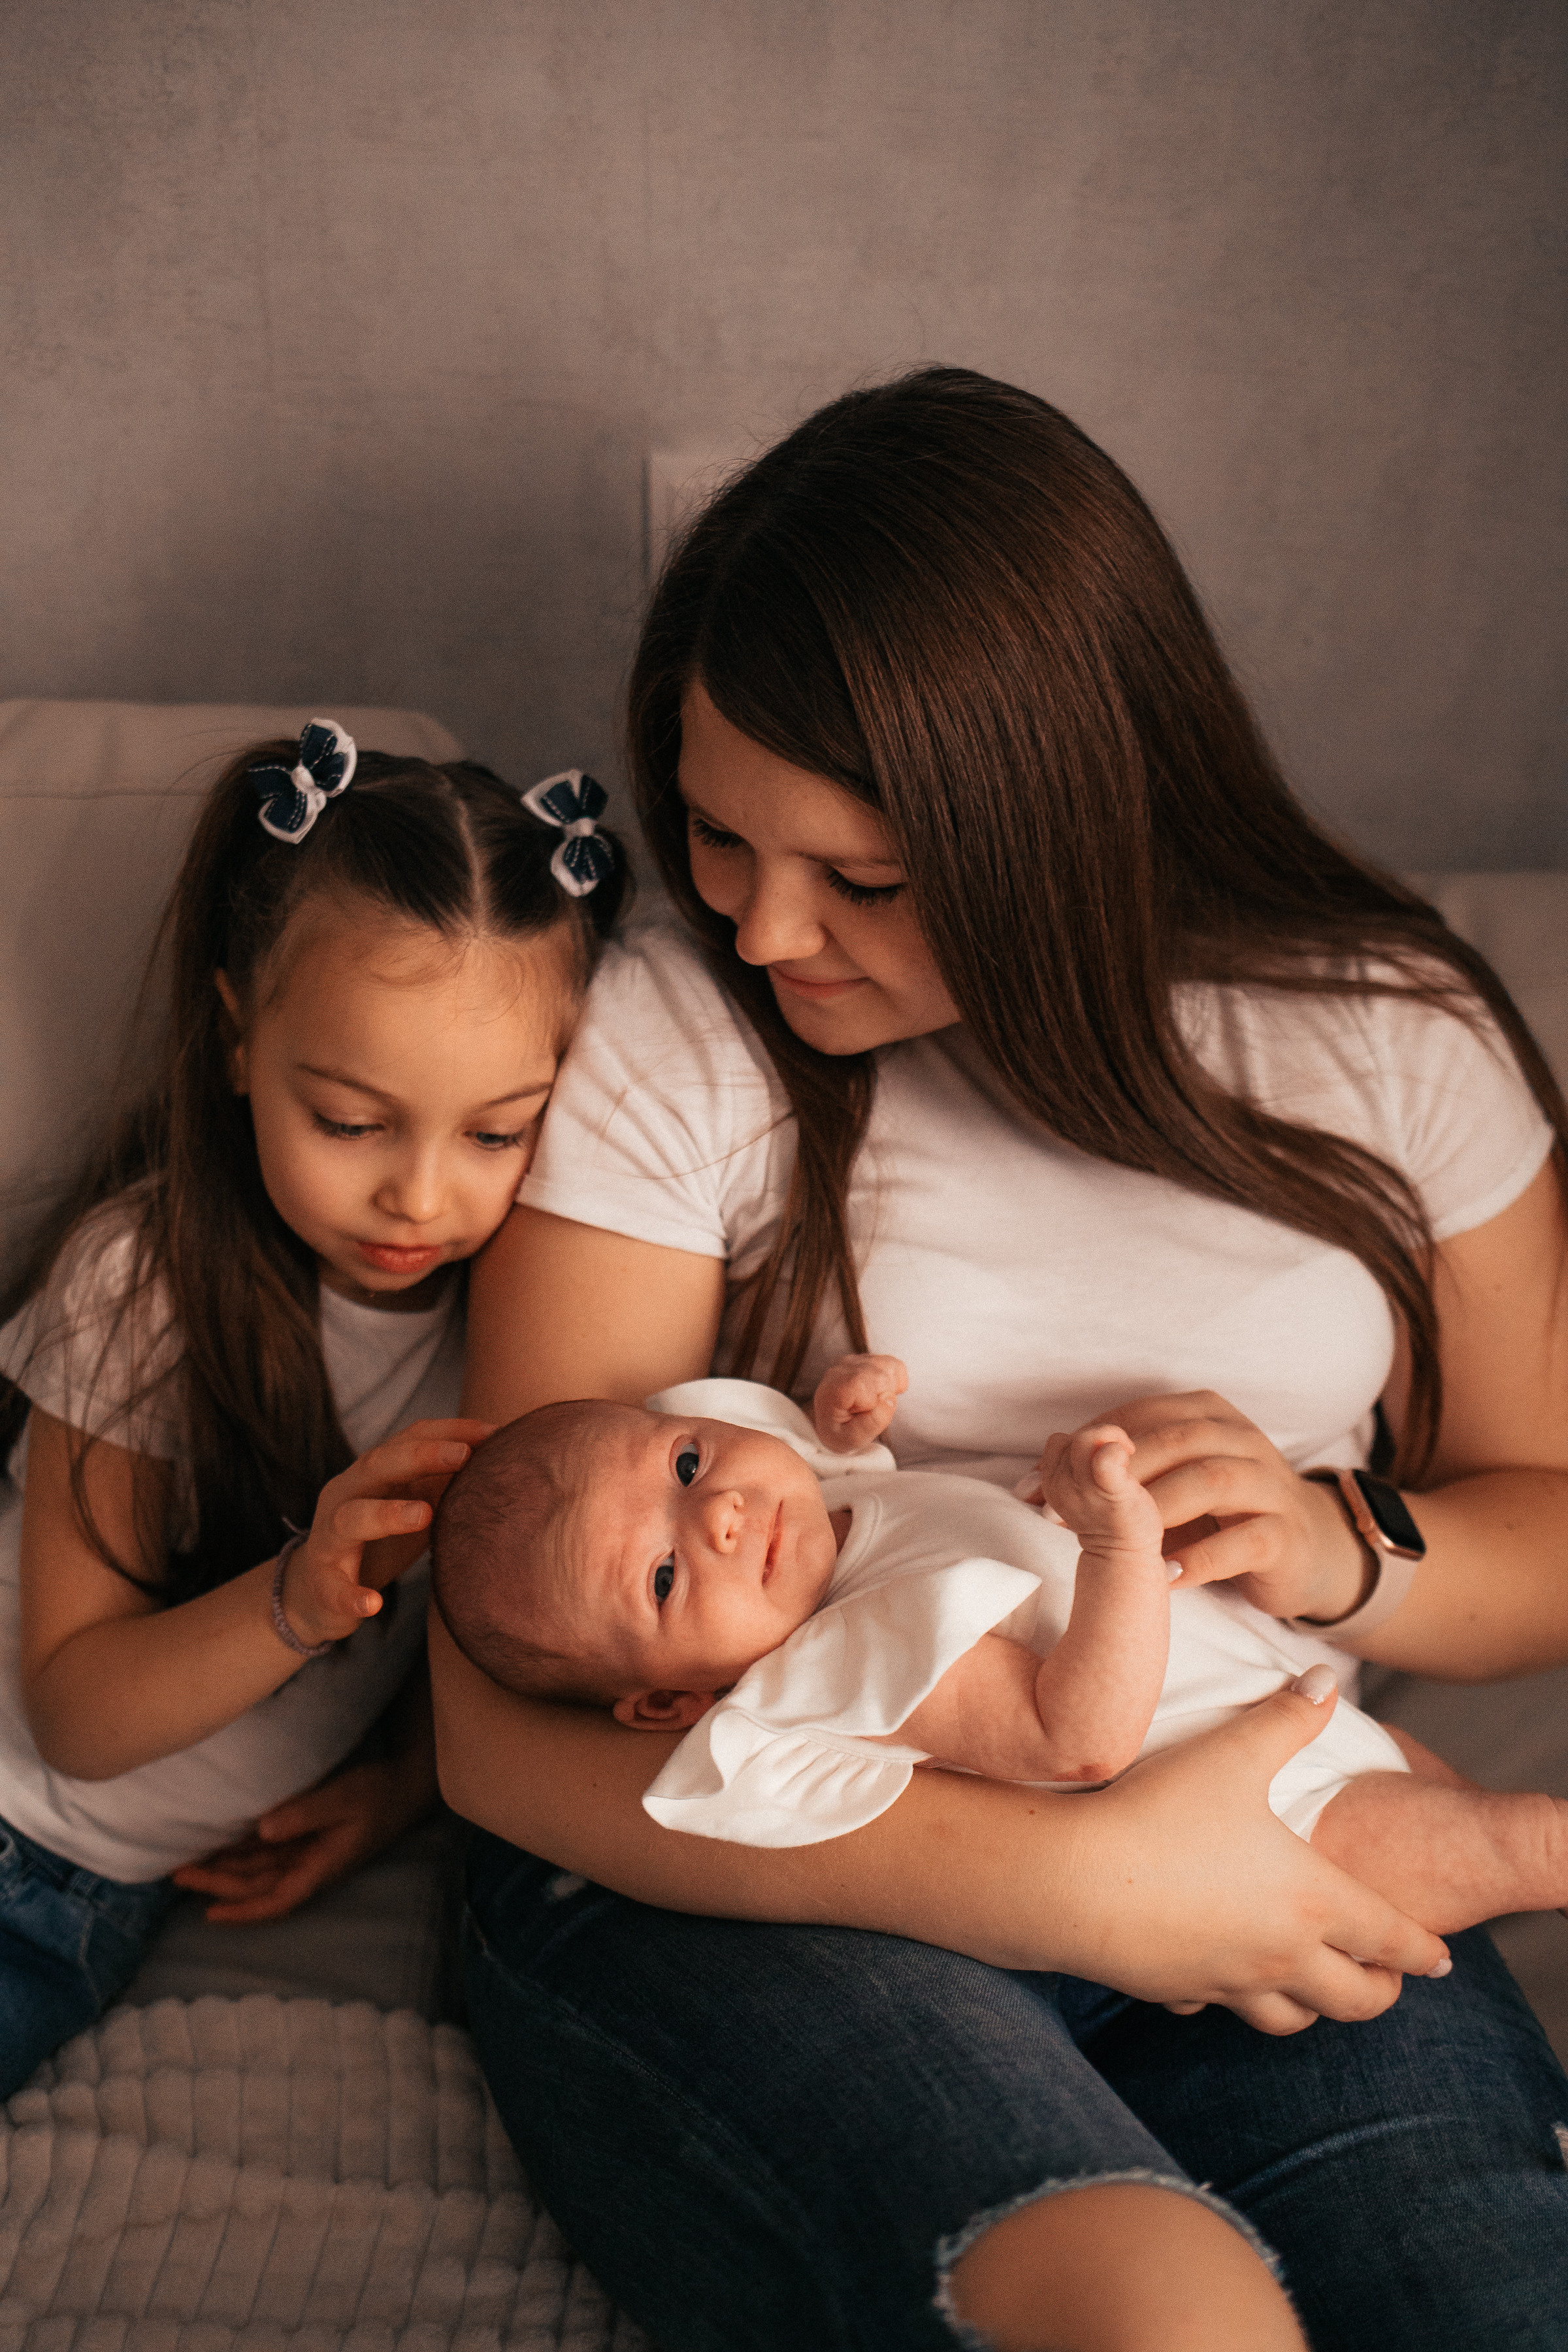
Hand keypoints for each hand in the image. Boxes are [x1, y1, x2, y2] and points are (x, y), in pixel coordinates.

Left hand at [170, 1748, 436, 1923]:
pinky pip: (268, 1852)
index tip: (209, 1915)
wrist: (404, 1786)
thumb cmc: (376, 1794)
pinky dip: (242, 1851)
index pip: (276, 1900)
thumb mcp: (343, 1799)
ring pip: (258, 1870)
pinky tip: (220, 1844)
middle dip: (218, 1884)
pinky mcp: (307, 1839)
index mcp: (320, 1867)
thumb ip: (304, 1813)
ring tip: (187, 1862)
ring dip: (225, 1869)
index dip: (242, 1912)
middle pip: (257, 1886)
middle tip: (177, 1874)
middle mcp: (309, 1867)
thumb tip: (262, 1829)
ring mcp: (307, 1854)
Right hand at [278, 1418, 493, 1650]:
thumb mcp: (410, 1503)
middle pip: (377, 1466)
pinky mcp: (322, 1583)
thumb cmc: (375, 1540)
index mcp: (371, 1475)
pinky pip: (334, 1588)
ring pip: (350, 1518)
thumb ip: (441, 1480)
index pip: (407, 1439)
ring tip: (424, 1515)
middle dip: (419, 1457)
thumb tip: (497, 1454)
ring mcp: (329, 1539)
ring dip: (387, 1514)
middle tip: (462, 1455)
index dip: (448, 1431)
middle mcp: (346, 1497)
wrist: (315, 1591)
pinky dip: (352, 1595)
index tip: (493, 1432)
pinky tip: (372, 1604)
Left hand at [812, 1353, 908, 1453]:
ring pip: (891, 1367)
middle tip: (869, 1410)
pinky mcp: (869, 1359)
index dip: (871, 1401)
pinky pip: (895, 1365)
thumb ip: (871, 1424)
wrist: (831, 1421)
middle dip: (884, 1396)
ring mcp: (856, 1360)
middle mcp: (843, 1368)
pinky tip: (882, 1393)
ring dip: (890, 1389)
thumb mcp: (851, 1439)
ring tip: (873, 1402)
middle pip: (880, 1375)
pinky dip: (896, 1381)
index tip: (861, 1412)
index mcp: (833, 1388)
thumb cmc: (840, 1431)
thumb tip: (890, 1398)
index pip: (861, 1382)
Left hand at [1022, 1391, 1365, 1620]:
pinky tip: (1165, 1576)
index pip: (1141, 1415)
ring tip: (1120, 1540)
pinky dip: (1201, 1558)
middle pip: (1177, 1441)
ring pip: (1213, 1481)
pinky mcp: (1287, 1535)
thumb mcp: (1163, 1486)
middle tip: (1069, 1514)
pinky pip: (1244, 1541)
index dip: (1090, 1446)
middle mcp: (1242, 1438)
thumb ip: (1107, 1478)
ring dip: (1158, 1509)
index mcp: (1207, 1414)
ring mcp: (1270, 1484)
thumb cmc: (1218, 1513)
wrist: (1306, 1550)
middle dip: (1118, 1475)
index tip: (1042, 1487)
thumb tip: (1027, 1484)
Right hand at [1029, 1423, 1166, 1560]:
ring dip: (1110, 1438)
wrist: (1123, 1555)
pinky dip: (1116, 1450)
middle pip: (1072, 1438)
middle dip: (1099, 1437)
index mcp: (1052, 1483)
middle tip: (1122, 1454)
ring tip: (1127, 1454)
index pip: (1058, 1442)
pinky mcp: (1111, 1490)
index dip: (1081, 1441)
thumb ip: (1074, 1467)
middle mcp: (1062, 1485)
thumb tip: (1083, 1439)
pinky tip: (1128, 1455)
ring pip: (1086, 1439)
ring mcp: (1084, 1489)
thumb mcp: (1079, 1491)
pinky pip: (1105, 1458)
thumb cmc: (1108, 1517)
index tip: (1103, 1456)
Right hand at [1055, 1675, 1450, 2032]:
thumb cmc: (1161, 1814)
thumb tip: (1326, 1679)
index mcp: (1310, 1901)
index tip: (1443, 1963)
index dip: (1423, 1952)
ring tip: (1314, 1984)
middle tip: (1385, 1976)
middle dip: (1379, 1990)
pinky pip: (1218, 2008)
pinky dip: (1230, 1997)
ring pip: (1293, 2020)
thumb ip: (1287, 1718)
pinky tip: (1218, 1973)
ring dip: (1313, 2005)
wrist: (1074, 1881)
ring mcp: (1229, 1981)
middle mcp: (1281, 1955)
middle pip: (1355, 1999)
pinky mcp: (1179, 1991)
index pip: (1390, 1940)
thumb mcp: (1232, 1755)